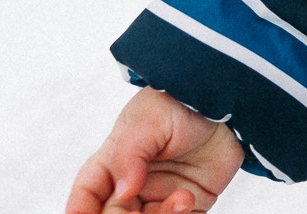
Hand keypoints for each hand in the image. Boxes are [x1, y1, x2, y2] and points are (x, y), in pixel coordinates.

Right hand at [67, 87, 244, 213]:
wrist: (226, 104)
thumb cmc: (180, 103)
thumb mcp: (150, 119)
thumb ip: (132, 153)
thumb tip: (124, 191)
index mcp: (112, 161)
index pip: (87, 191)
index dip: (80, 208)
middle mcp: (131, 183)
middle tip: (138, 213)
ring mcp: (158, 196)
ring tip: (181, 201)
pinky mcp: (187, 204)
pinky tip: (187, 199)